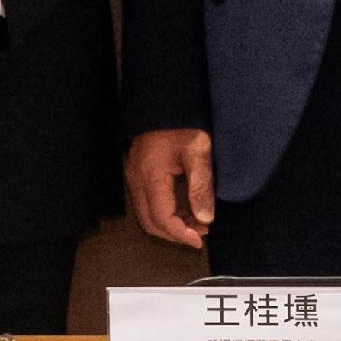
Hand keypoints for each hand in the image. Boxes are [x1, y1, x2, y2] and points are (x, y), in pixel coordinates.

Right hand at [127, 130, 215, 248]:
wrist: (165, 101)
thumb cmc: (182, 122)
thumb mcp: (199, 151)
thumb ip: (202, 185)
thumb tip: (205, 218)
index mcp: (150, 174)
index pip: (161, 217)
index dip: (180, 234)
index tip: (200, 239)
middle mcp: (136, 178)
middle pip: (149, 222)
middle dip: (175, 233)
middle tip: (201, 232)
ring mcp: (134, 176)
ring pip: (146, 215)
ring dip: (171, 224)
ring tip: (197, 222)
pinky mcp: (138, 173)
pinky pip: (147, 202)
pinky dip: (165, 212)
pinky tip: (186, 209)